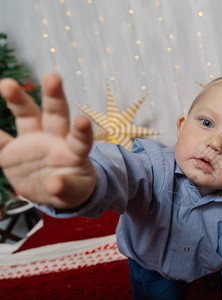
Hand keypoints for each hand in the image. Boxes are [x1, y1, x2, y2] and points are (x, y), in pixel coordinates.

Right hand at [0, 73, 95, 208]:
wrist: (54, 190)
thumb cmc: (73, 187)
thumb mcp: (75, 191)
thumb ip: (66, 187)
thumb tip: (54, 185)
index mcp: (74, 149)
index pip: (81, 138)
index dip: (82, 130)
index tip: (82, 120)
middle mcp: (54, 138)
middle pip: (55, 113)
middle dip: (54, 95)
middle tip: (53, 76)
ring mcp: (32, 141)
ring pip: (26, 115)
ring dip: (18, 99)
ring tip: (7, 84)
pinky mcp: (11, 152)